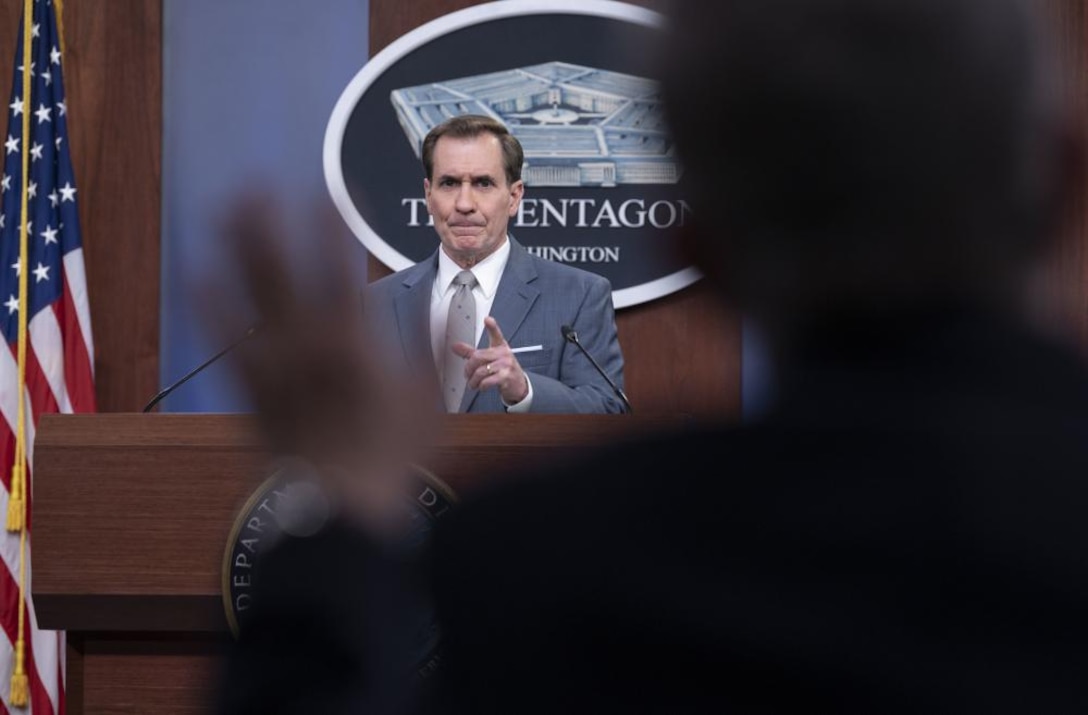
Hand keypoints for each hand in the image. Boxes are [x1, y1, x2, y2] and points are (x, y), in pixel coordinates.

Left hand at [201, 190, 437, 537]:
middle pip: (280, 266)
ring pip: (247, 293)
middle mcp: (305, 340)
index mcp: (352, 337)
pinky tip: (200, 278)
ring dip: (236, 249)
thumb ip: (434, 346)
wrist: (339, 506)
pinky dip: (212, 304)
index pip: (336, 264)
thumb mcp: (428, 397)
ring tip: (225, 212)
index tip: (321, 192)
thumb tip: (451, 309)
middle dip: (269, 222)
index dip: (326, 223)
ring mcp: (273, 363)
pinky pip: (225, 336)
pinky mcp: (250, 386)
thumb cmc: (390, 453)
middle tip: (257, 184)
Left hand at [451, 316, 528, 404]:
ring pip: (480, 371)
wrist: (518, 385)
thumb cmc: (503, 369)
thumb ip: (470, 352)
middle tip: (467, 374)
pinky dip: (481, 386)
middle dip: (468, 368)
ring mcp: (506, 365)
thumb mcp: (488, 358)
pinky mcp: (506, 377)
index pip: (496, 334)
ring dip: (473, 380)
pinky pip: (487, 381)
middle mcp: (504, 354)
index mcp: (499, 347)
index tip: (488, 319)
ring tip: (472, 383)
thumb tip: (455, 346)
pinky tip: (481, 386)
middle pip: (478, 357)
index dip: (492, 327)